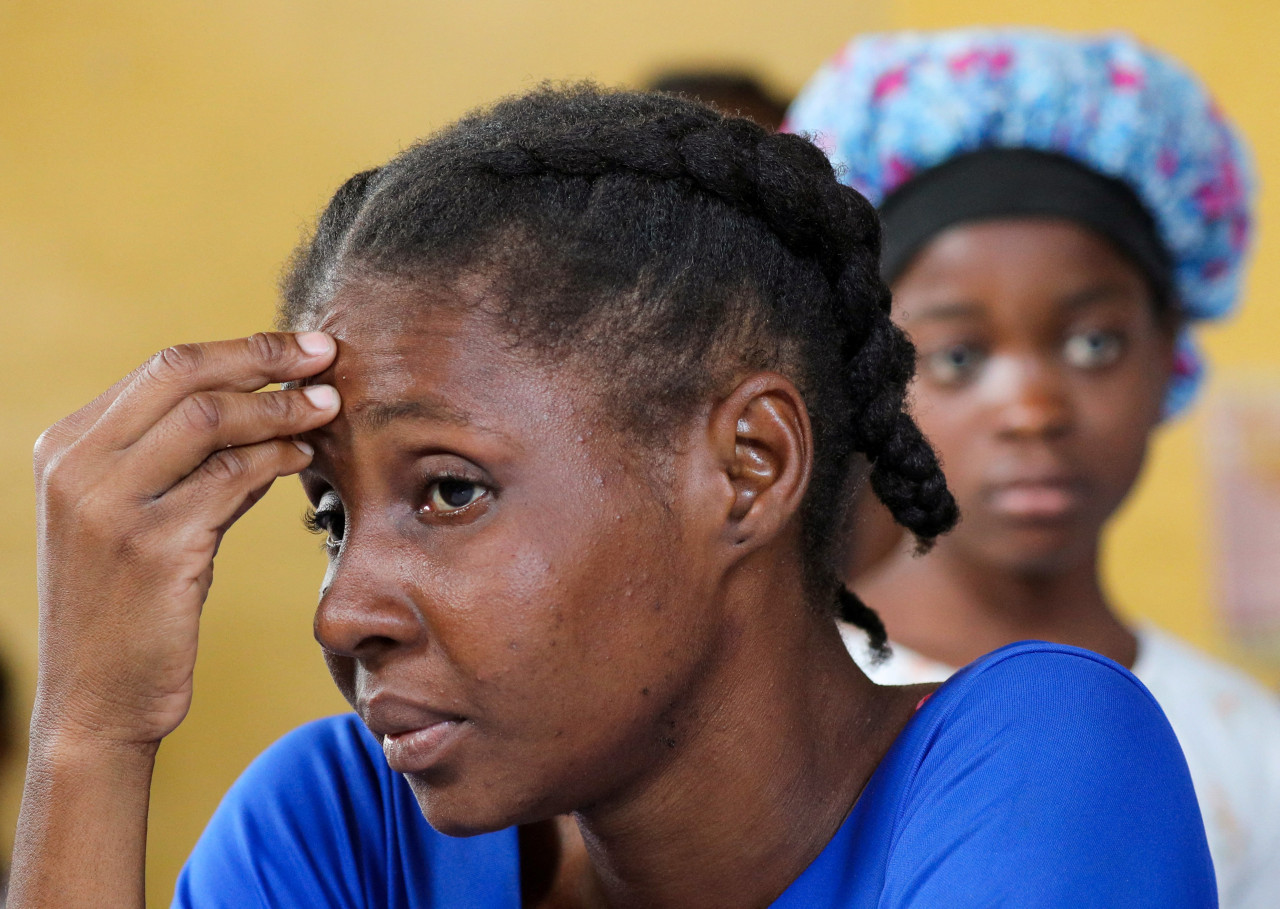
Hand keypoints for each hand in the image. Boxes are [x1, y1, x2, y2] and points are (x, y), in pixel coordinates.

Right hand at [31, 331, 339, 749]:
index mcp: (68, 446)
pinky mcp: (150, 547)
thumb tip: (274, 413)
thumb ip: (193, 464)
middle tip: (327, 354)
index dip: (242, 349)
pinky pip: (229, 479)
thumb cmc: (132, 606)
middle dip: (266, 357)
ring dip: (281, 408)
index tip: (301, 347)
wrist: (97, 702)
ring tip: (329, 407)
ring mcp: (106, 505)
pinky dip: (276, 459)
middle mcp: (75, 466)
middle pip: (183, 374)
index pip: (163, 367)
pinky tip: (305, 458)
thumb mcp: (145, 519)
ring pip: (210, 420)